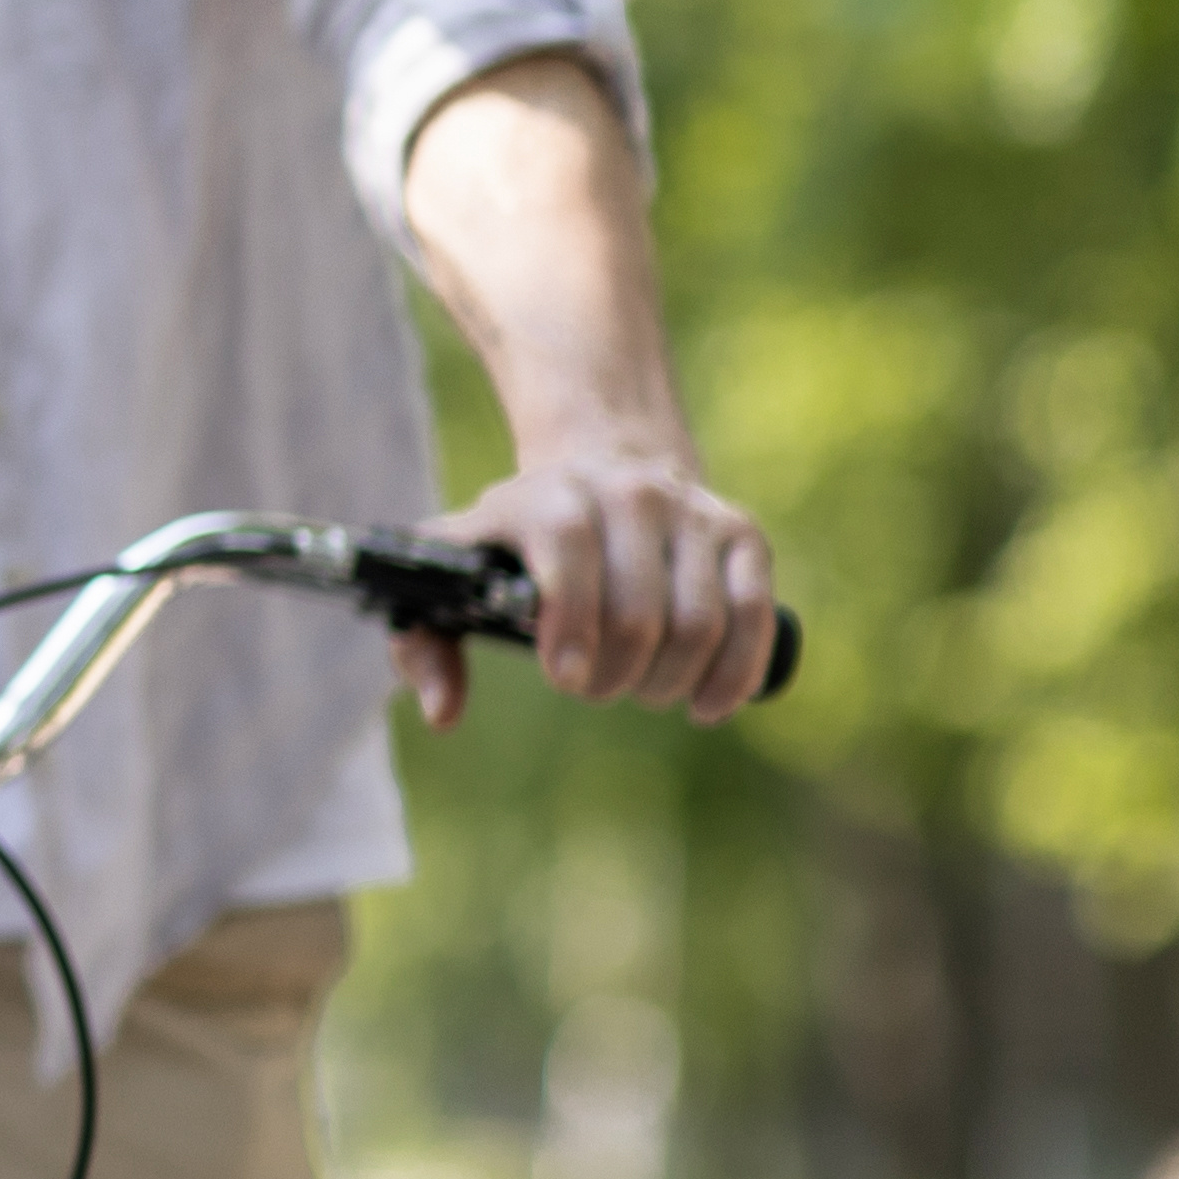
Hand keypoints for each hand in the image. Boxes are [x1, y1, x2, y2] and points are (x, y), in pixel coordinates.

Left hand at [413, 437, 777, 727]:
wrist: (600, 464)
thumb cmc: (515, 541)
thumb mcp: (454, 570)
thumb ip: (425, 642)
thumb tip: (442, 714)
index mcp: (547, 494)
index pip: (567, 548)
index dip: (569, 621)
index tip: (564, 680)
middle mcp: (626, 492)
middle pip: (638, 607)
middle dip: (615, 674)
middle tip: (594, 690)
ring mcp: (691, 510)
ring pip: (700, 621)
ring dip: (669, 681)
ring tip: (642, 691)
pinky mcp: (741, 532)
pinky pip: (754, 615)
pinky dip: (734, 674)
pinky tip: (704, 706)